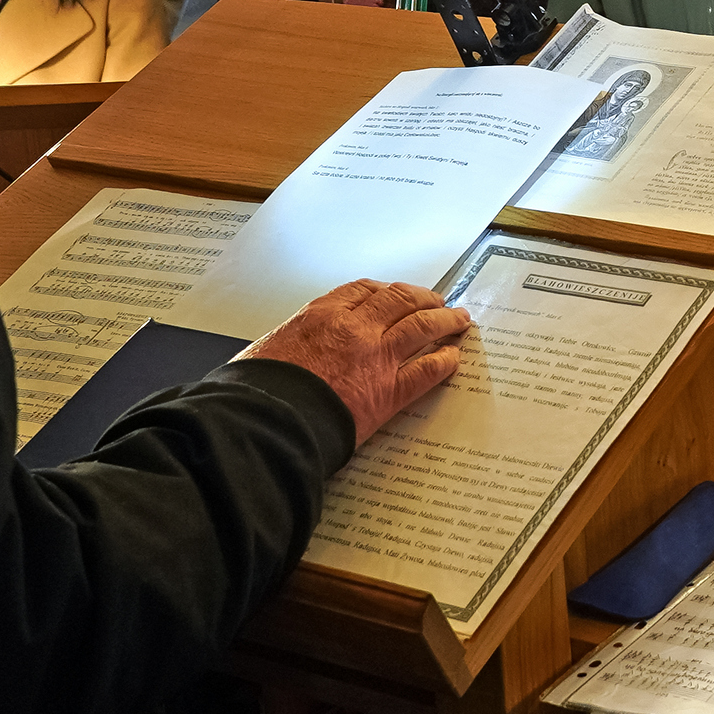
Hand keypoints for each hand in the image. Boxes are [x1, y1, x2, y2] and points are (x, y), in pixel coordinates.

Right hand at [243, 277, 472, 444]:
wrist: (265, 422)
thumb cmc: (255, 391)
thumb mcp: (263, 352)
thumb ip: (286, 346)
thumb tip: (279, 358)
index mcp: (320, 315)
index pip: (363, 291)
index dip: (385, 291)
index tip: (395, 294)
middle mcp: (354, 328)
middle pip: (399, 301)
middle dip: (422, 298)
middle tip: (436, 302)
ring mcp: (375, 358)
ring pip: (421, 327)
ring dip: (444, 321)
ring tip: (458, 320)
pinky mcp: (388, 392)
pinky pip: (426, 370)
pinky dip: (444, 362)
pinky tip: (453, 359)